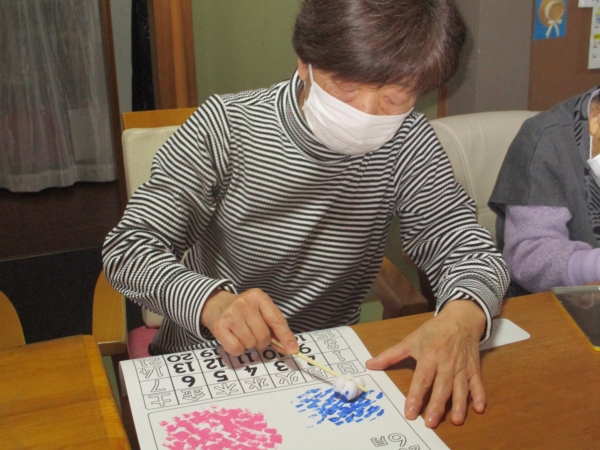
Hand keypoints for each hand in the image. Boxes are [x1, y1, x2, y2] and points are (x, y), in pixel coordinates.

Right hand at [201, 288, 297, 355]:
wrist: (216, 304)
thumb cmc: (243, 311)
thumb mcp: (260, 311)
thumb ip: (275, 327)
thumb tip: (288, 347)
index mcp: (259, 297)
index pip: (276, 319)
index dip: (286, 336)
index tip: (293, 349)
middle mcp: (244, 303)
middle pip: (263, 335)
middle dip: (262, 341)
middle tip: (255, 335)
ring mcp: (230, 314)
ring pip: (250, 343)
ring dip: (249, 344)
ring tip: (242, 333)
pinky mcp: (219, 326)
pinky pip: (236, 349)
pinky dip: (238, 349)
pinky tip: (234, 338)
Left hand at [366, 300, 485, 427]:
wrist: (460, 318)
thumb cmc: (433, 331)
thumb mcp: (411, 340)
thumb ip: (390, 355)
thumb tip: (370, 365)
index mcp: (429, 356)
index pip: (422, 379)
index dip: (416, 396)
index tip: (410, 412)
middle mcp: (446, 363)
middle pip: (441, 386)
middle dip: (437, 405)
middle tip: (430, 423)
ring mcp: (461, 366)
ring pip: (460, 387)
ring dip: (459, 404)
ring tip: (456, 420)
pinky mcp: (473, 368)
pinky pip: (477, 383)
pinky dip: (479, 395)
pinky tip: (479, 408)